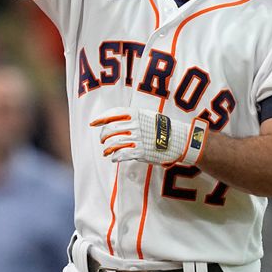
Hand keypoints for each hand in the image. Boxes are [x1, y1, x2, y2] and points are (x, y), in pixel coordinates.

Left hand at [90, 108, 208, 166]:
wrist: (179, 139)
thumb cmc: (161, 127)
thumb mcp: (147, 115)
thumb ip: (131, 117)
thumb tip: (114, 120)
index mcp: (136, 113)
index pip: (113, 114)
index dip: (100, 118)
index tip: (92, 123)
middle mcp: (135, 125)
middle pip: (110, 129)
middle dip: (102, 135)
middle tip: (102, 140)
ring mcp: (137, 138)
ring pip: (113, 143)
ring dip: (107, 148)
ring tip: (106, 151)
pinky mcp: (141, 151)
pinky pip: (122, 154)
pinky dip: (115, 156)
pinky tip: (114, 158)